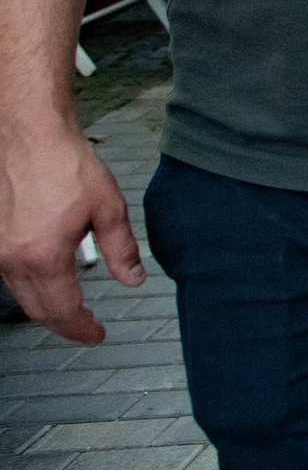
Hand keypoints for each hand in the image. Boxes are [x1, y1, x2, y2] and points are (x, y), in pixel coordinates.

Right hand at [0, 119, 144, 343]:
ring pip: (20, 296)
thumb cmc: (64, 163)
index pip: (62, 311)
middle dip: (64, 325)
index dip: (81, 329)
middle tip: (87, 328)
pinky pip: (9, 277)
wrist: (29, 135)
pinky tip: (47, 280)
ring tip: (72, 308)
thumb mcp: (109, 208)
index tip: (96, 334)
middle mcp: (13, 259)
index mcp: (44, 257)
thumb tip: (133, 279)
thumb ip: (122, 249)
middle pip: (37, 310)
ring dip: (45, 308)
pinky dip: (30, 287)